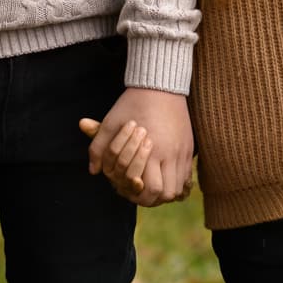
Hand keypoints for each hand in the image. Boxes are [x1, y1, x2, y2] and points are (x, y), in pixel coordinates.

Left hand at [82, 88, 192, 206]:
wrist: (161, 85)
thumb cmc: (132, 103)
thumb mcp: (111, 122)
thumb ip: (99, 147)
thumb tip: (93, 170)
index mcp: (151, 149)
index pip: (150, 189)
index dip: (138, 195)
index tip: (129, 188)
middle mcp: (169, 153)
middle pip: (165, 193)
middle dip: (152, 197)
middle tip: (140, 190)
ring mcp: (182, 151)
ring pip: (178, 188)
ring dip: (164, 191)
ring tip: (151, 183)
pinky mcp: (189, 147)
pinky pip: (186, 175)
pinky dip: (175, 181)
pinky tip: (163, 174)